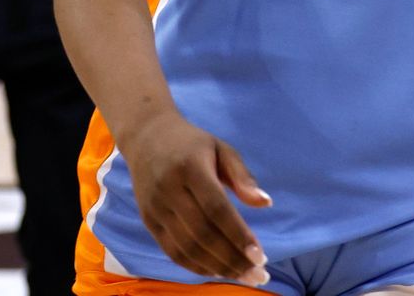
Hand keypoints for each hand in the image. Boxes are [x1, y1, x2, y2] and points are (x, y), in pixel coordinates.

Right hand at [117, 111, 271, 283]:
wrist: (147, 137)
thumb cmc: (193, 144)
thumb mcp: (222, 149)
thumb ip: (243, 176)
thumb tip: (266, 203)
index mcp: (191, 168)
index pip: (216, 209)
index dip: (238, 235)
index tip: (260, 255)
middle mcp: (169, 191)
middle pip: (202, 234)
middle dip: (232, 259)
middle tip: (258, 275)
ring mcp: (155, 208)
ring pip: (186, 247)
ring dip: (217, 267)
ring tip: (244, 276)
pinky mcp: (148, 221)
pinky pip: (172, 251)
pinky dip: (195, 266)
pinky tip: (218, 271)